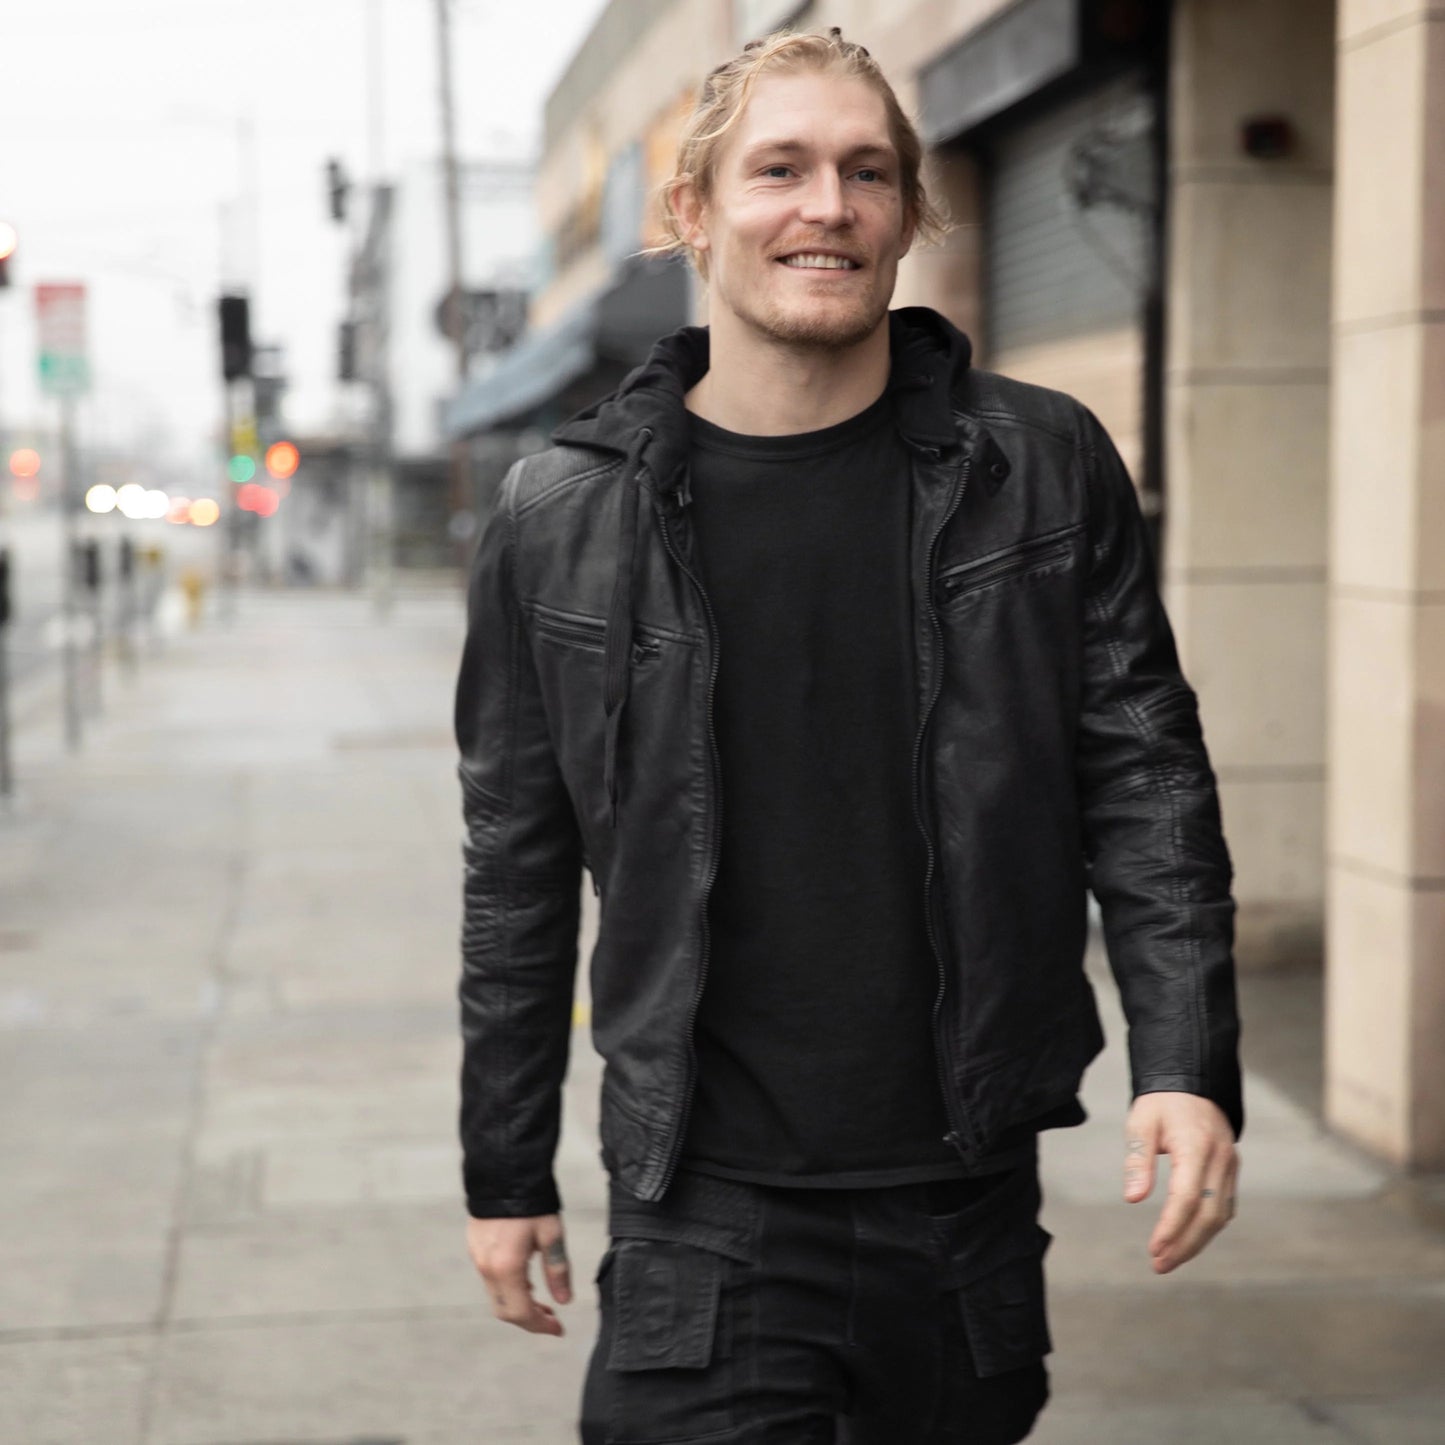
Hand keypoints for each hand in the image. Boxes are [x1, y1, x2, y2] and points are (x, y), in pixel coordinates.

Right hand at [466, 1213, 571, 1335]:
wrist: (502, 1172)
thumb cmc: (531, 1202)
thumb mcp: (551, 1234)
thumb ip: (557, 1270)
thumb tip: (564, 1301)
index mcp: (507, 1268)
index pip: (521, 1313)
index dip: (540, 1326)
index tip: (559, 1329)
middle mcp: (487, 1268)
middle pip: (505, 1311)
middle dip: (529, 1319)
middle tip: (551, 1318)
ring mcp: (478, 1259)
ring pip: (496, 1297)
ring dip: (518, 1305)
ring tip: (541, 1301)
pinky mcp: (475, 1248)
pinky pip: (490, 1280)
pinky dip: (508, 1289)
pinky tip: (525, 1280)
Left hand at [1123, 1092, 1237, 1274]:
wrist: (1192, 1081)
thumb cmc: (1161, 1103)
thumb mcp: (1141, 1123)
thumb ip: (1138, 1159)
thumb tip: (1134, 1198)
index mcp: (1196, 1146)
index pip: (1186, 1197)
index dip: (1172, 1227)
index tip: (1154, 1249)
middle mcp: (1220, 1159)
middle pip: (1208, 1215)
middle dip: (1185, 1245)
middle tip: (1159, 1264)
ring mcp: (1230, 1166)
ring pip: (1220, 1215)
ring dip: (1197, 1242)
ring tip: (1169, 1259)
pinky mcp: (1231, 1170)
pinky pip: (1224, 1206)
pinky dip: (1208, 1227)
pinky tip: (1188, 1239)